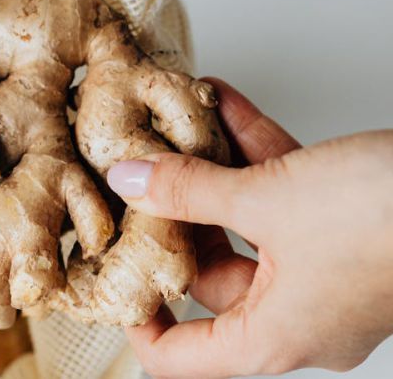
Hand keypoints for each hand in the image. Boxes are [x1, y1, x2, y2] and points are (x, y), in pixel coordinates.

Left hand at [106, 78, 392, 377]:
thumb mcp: (272, 200)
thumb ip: (191, 190)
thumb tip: (131, 180)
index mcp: (273, 337)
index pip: (182, 357)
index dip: (140, 321)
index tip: (113, 274)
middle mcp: (297, 313)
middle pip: (209, 274)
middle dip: (173, 215)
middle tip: (138, 173)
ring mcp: (323, 272)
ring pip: (246, 224)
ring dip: (213, 172)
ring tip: (176, 125)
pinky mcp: (345, 230)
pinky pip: (283, 195)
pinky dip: (253, 154)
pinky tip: (223, 104)